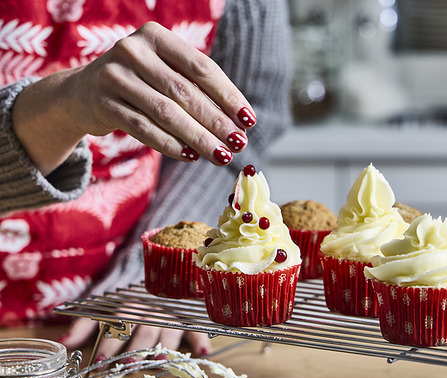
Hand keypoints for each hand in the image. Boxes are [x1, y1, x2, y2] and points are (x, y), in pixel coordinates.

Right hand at [13, 21, 255, 173]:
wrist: (82, 92)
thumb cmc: (138, 84)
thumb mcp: (163, 74)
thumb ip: (194, 89)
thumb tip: (238, 122)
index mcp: (156, 36)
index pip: (201, 68)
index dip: (228, 96)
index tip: (249, 120)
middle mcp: (134, 51)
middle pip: (185, 92)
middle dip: (216, 122)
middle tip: (239, 144)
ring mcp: (115, 76)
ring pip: (166, 113)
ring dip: (198, 138)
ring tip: (221, 155)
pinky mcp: (103, 103)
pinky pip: (143, 129)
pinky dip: (170, 145)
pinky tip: (191, 156)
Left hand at [59, 316, 210, 364]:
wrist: (154, 280)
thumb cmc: (123, 302)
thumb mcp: (100, 310)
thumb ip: (82, 326)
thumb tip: (61, 344)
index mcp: (128, 310)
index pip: (118, 327)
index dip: (109, 345)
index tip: (99, 361)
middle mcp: (149, 314)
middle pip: (143, 333)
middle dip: (135, 350)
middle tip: (127, 365)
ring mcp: (170, 318)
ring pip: (168, 333)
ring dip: (165, 348)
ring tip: (161, 362)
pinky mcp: (186, 322)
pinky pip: (196, 330)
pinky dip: (201, 340)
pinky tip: (204, 352)